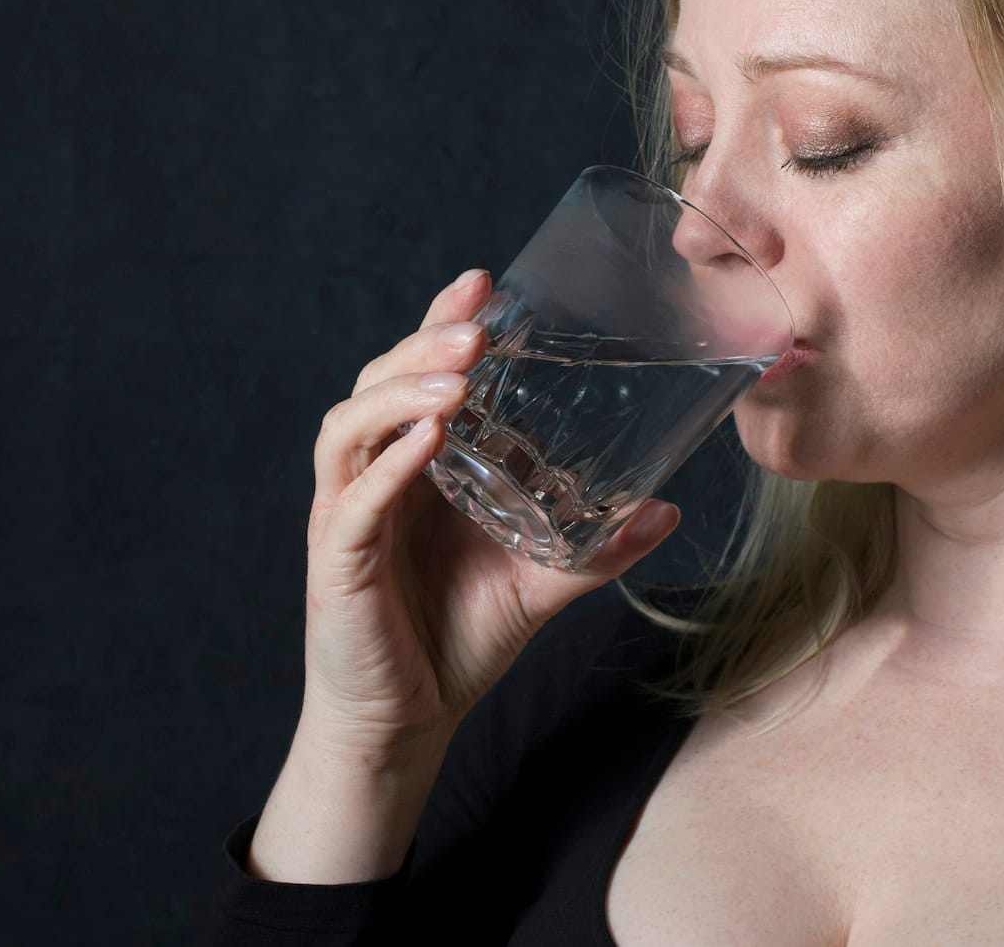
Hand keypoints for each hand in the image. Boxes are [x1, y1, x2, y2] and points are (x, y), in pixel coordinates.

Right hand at [299, 267, 682, 758]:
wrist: (408, 722)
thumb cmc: (457, 640)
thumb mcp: (540, 585)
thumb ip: (595, 550)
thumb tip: (666, 510)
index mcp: (415, 465)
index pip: (417, 374)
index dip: (440, 322)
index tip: (483, 281)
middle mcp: (374, 476)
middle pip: (379, 383)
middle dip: (424, 345)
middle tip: (477, 327)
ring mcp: (348, 514)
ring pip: (353, 426)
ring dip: (403, 392)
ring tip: (458, 379)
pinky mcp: (337, 560)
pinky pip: (355, 499)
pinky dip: (388, 463)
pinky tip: (427, 439)